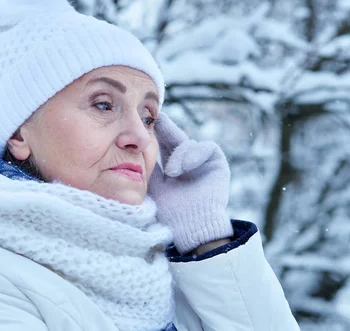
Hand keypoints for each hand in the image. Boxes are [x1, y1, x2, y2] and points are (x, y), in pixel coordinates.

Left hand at [148, 113, 232, 253]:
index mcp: (172, 166)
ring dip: (180, 154)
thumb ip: (146, 167)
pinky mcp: (218, 164)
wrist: (190, 229)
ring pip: (189, 143)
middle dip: (166, 130)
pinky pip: (208, 147)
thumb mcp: (152, 185)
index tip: (145, 122)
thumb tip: (132, 148)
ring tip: (172, 171)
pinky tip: (185, 166)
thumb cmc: (169, 212)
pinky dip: (195, 154)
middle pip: (176, 138)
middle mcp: (188, 162)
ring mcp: (203, 162)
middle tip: (158, 120)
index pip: (163, 144)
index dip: (156, 133)